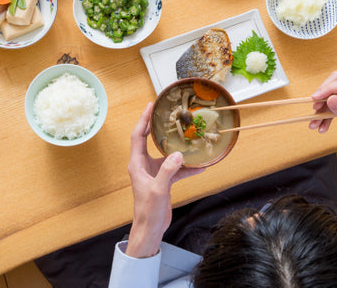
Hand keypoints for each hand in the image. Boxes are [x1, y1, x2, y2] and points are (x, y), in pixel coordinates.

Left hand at [124, 102, 203, 257]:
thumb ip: (167, 171)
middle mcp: (143, 165)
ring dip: (176, 147)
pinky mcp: (162, 181)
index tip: (150, 106)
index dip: (143, 120)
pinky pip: (175, 170)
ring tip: (187, 136)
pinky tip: (200, 166)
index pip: (138, 136)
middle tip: (168, 114)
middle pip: (150, 140)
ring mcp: (153, 173)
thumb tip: (177, 154)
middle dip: (158, 127)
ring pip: (165, 154)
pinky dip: (186, 167)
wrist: (150, 229)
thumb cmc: (148, 211)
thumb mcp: (158, 190)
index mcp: (137, 164)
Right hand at [310, 71, 336, 190]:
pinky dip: (326, 115)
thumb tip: (330, 99)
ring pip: (333, 95)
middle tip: (314, 107)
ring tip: (314, 123)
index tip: (315, 98)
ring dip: (322, 108)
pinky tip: (321, 127)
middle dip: (324, 95)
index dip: (329, 88)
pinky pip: (334, 105)